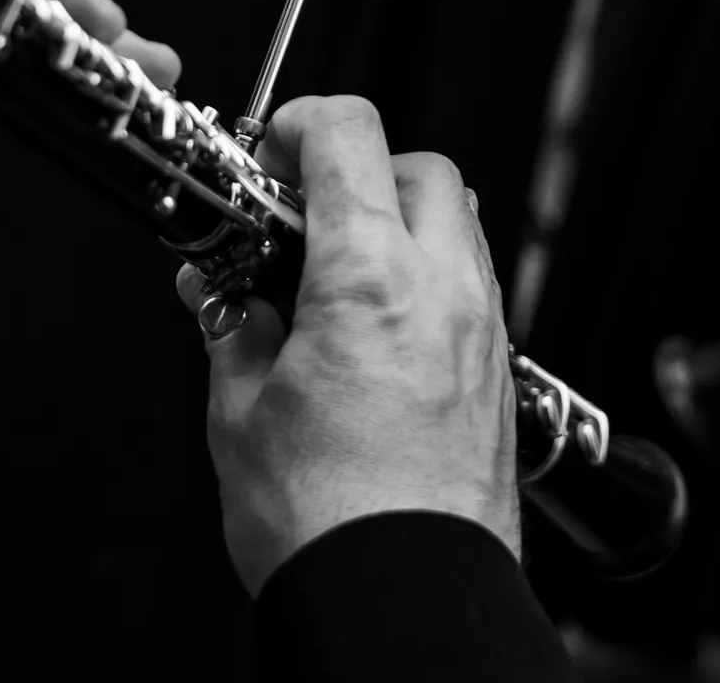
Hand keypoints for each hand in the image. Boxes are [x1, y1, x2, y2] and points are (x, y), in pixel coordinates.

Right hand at [180, 96, 517, 594]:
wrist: (402, 596)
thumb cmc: (329, 522)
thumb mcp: (240, 413)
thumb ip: (232, 330)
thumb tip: (219, 295)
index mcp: (370, 279)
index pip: (349, 135)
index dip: (299, 124)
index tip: (270, 150)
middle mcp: (443, 292)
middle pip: (421, 167)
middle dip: (360, 169)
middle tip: (301, 212)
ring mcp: (482, 332)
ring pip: (458, 225)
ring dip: (400, 223)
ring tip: (334, 273)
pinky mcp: (499, 376)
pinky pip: (473, 289)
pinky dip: (428, 280)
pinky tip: (375, 328)